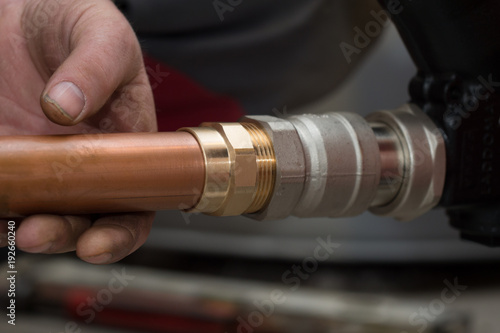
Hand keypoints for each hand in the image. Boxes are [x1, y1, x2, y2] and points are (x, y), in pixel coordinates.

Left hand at [0, 0, 156, 263]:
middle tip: (37, 231)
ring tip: (5, 220)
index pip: (132, 205)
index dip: (119, 233)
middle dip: (62, 234)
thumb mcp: (103, 34)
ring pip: (32, 213)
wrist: (26, 7)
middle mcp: (82, 163)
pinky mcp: (3, 154)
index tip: (97, 243)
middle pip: (80, 220)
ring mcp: (38, 161)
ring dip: (16, 227)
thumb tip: (68, 108)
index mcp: (123, 145)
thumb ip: (96, 67)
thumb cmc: (78, 20)